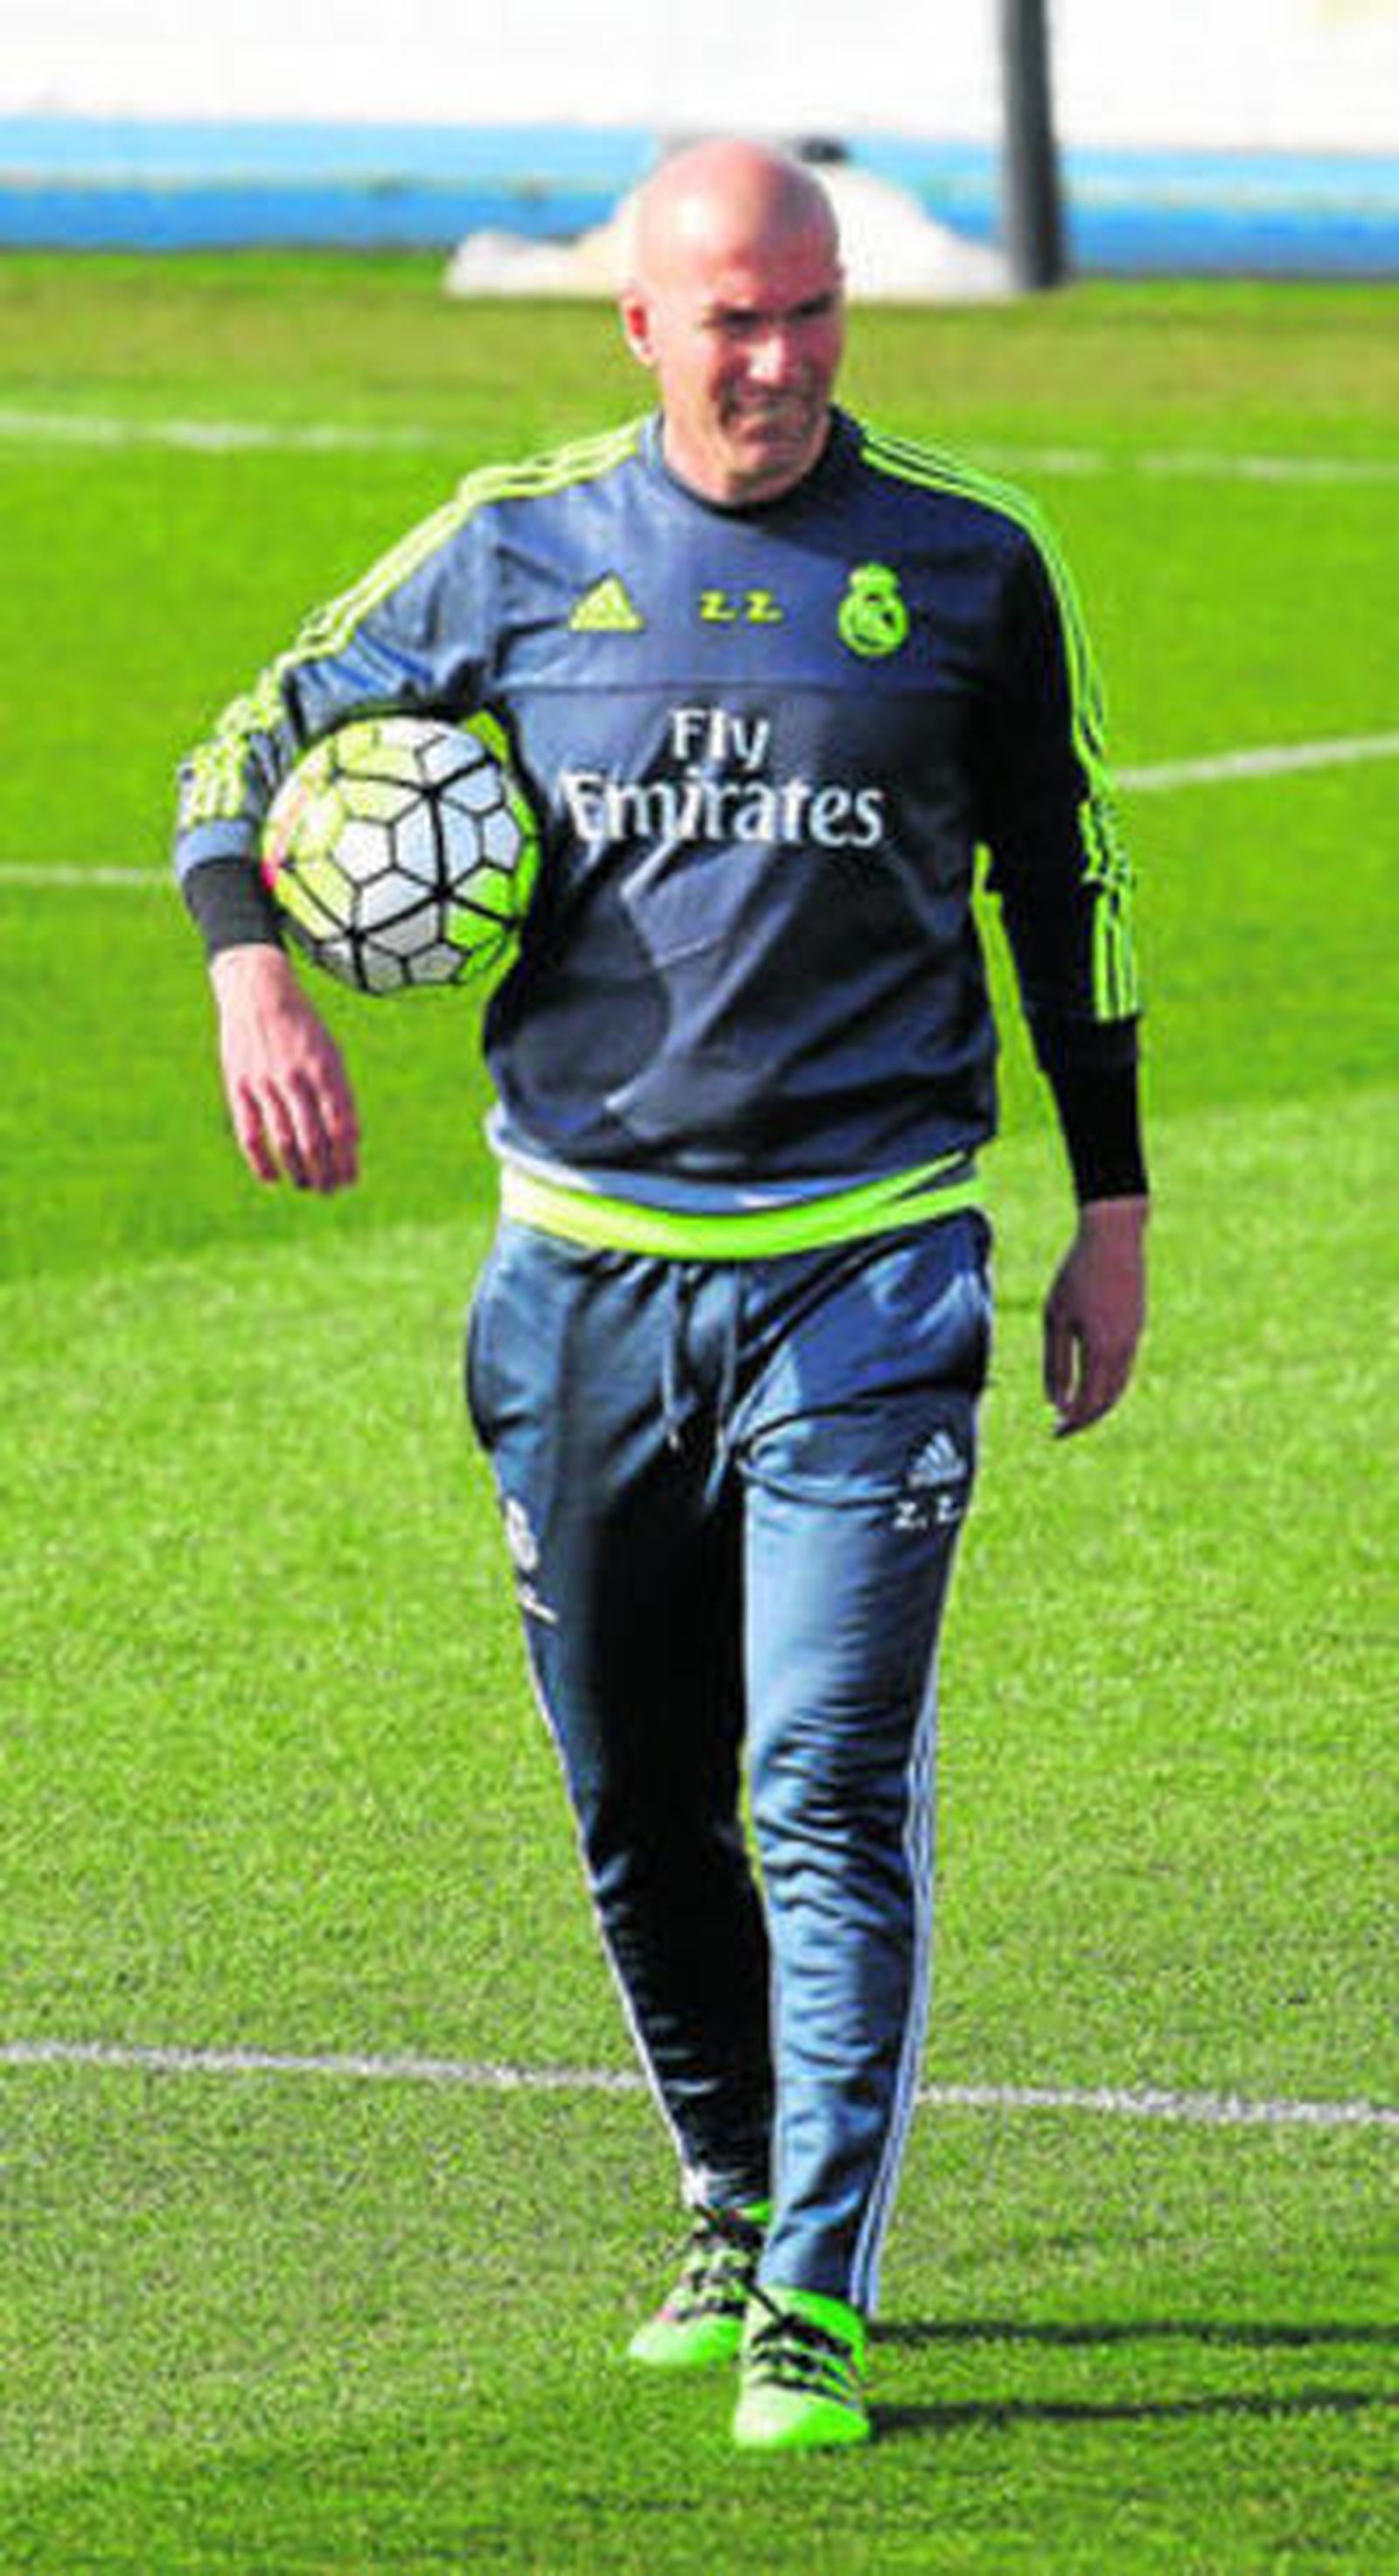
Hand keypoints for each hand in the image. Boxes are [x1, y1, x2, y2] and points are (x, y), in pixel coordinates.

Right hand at [211, 944, 359, 1192]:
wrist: (258, 991)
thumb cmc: (302, 1027)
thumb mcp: (329, 1052)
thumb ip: (338, 1094)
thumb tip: (349, 1140)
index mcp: (326, 1069)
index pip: (342, 1126)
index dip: (347, 1159)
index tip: (351, 1180)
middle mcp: (297, 1078)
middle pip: (315, 1139)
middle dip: (325, 1172)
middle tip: (330, 1190)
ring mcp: (266, 1082)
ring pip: (285, 1141)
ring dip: (298, 1171)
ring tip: (307, 1187)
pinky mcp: (239, 1086)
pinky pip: (250, 1133)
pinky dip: (261, 1161)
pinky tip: (271, 1178)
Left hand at [1042, 1195, 1148, 1436]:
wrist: (1115, 1237)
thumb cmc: (1077, 1274)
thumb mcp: (1055, 1318)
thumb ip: (1056, 1363)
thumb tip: (1056, 1403)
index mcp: (1102, 1349)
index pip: (1089, 1402)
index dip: (1072, 1422)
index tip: (1054, 1433)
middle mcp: (1124, 1349)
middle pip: (1108, 1400)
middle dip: (1086, 1419)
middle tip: (1063, 1429)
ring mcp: (1135, 1337)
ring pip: (1120, 1384)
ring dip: (1099, 1402)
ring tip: (1075, 1410)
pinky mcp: (1138, 1325)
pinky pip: (1125, 1366)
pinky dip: (1108, 1382)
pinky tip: (1090, 1378)